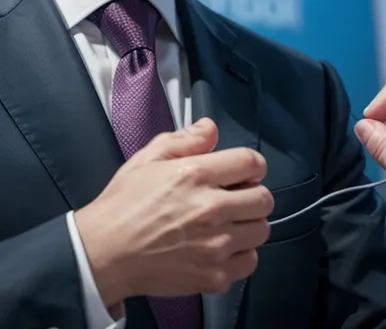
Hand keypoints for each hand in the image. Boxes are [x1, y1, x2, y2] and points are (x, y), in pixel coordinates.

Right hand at [75, 118, 273, 307]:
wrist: (103, 253)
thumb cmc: (124, 203)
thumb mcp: (149, 158)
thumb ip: (185, 139)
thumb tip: (211, 128)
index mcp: (196, 175)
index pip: (251, 162)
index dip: (252, 164)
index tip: (243, 171)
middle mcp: (211, 209)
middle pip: (264, 198)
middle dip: (252, 193)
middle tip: (234, 197)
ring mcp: (215, 246)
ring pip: (261, 230)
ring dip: (249, 223)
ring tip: (228, 222)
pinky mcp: (214, 276)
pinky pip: (250, 262)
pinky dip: (241, 254)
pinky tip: (222, 246)